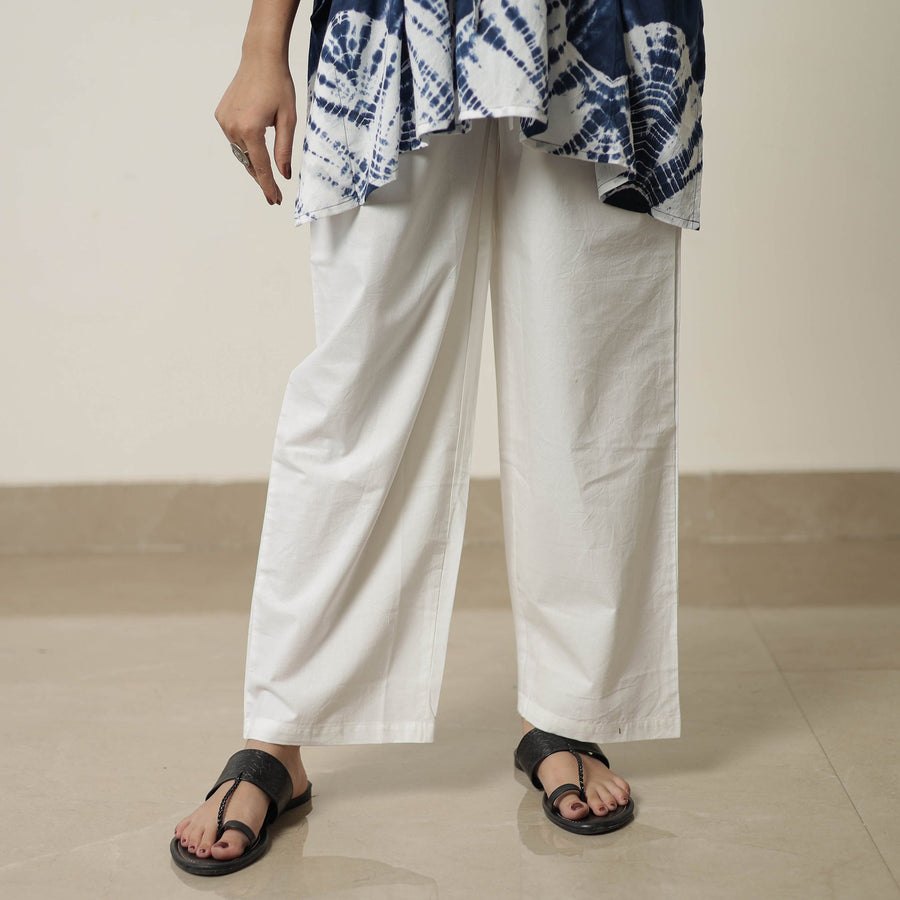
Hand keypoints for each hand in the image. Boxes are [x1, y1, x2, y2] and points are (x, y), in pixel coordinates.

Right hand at [215, 54, 296, 204]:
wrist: (260, 59)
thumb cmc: (279, 86)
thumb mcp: (288, 120)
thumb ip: (284, 150)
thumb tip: (283, 175)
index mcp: (251, 130)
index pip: (261, 167)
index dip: (268, 186)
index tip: (275, 200)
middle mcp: (232, 127)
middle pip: (250, 162)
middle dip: (262, 178)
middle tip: (274, 194)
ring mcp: (224, 121)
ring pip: (242, 152)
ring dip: (254, 161)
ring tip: (266, 169)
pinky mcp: (220, 115)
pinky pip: (235, 139)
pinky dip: (246, 145)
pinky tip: (255, 143)